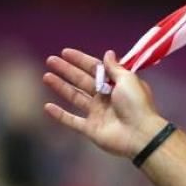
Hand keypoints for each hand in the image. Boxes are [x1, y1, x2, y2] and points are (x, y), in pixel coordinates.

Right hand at [43, 49, 168, 158]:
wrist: (139, 134)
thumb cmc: (136, 104)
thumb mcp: (128, 80)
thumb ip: (115, 68)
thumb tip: (108, 53)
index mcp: (117, 85)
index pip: (96, 69)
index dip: (81, 60)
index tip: (66, 52)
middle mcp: (106, 98)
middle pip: (82, 80)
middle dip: (67, 70)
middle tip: (50, 60)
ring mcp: (97, 113)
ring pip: (75, 97)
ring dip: (61, 87)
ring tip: (46, 76)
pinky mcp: (90, 128)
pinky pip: (72, 120)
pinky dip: (60, 115)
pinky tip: (47, 106)